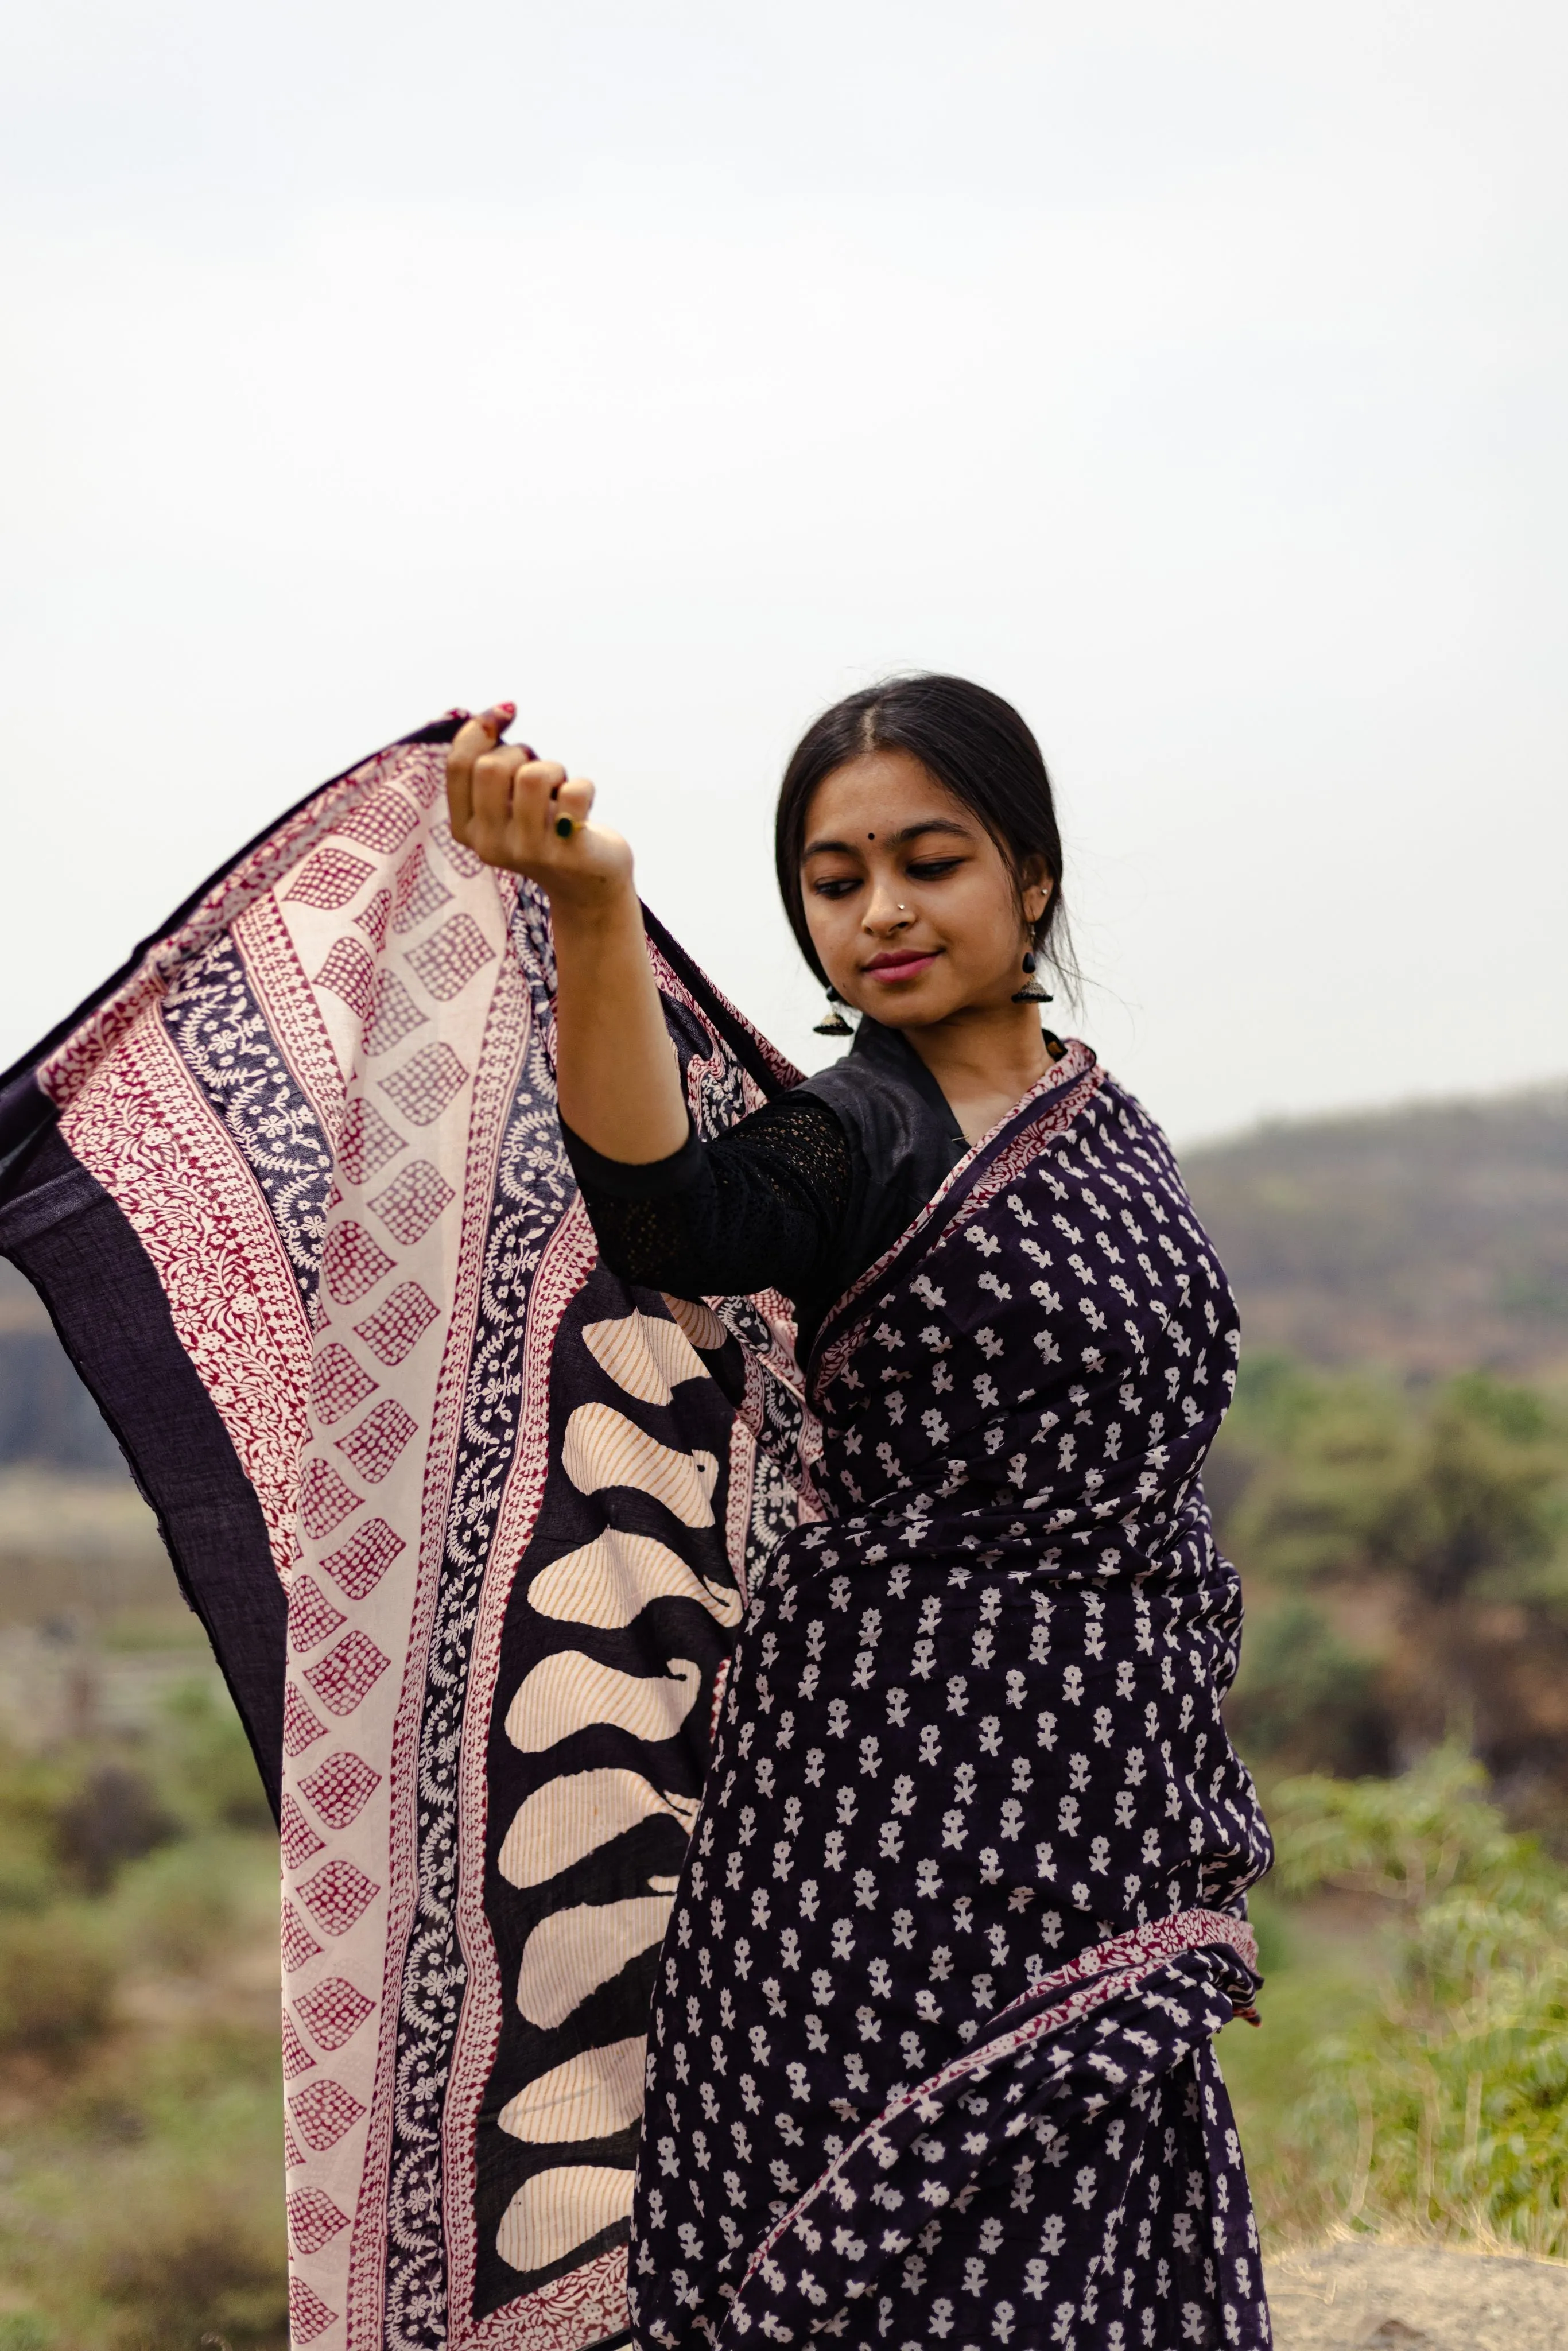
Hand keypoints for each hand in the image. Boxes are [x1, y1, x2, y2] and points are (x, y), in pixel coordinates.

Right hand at [446, 706, 633, 908]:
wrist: (586, 885)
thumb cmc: (544, 827)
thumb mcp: (506, 802)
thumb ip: (490, 765)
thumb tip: (498, 711)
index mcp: (466, 829)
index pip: (457, 764)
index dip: (480, 727)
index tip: (507, 712)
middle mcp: (489, 845)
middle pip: (491, 767)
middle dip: (520, 753)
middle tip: (538, 774)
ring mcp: (528, 851)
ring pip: (532, 776)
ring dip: (553, 769)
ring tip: (559, 789)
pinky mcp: (567, 853)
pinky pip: (574, 791)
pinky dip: (584, 786)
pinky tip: (583, 808)